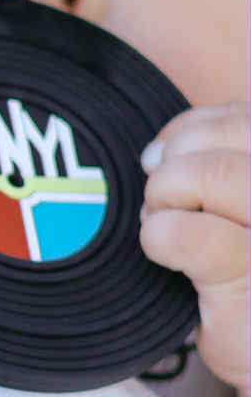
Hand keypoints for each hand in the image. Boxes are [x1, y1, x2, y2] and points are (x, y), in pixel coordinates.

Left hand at [139, 104, 250, 396]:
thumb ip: (219, 162)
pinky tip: (165, 254)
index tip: (168, 161)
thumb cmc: (249, 279)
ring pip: (211, 174)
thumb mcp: (244, 207)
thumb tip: (156, 151)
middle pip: (228, 138)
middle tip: (161, 200)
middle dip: (175, 162)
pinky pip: (189, 233)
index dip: (191, 131)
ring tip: (163, 224)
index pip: (242, 117)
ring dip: (165, 195)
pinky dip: (158, 235)